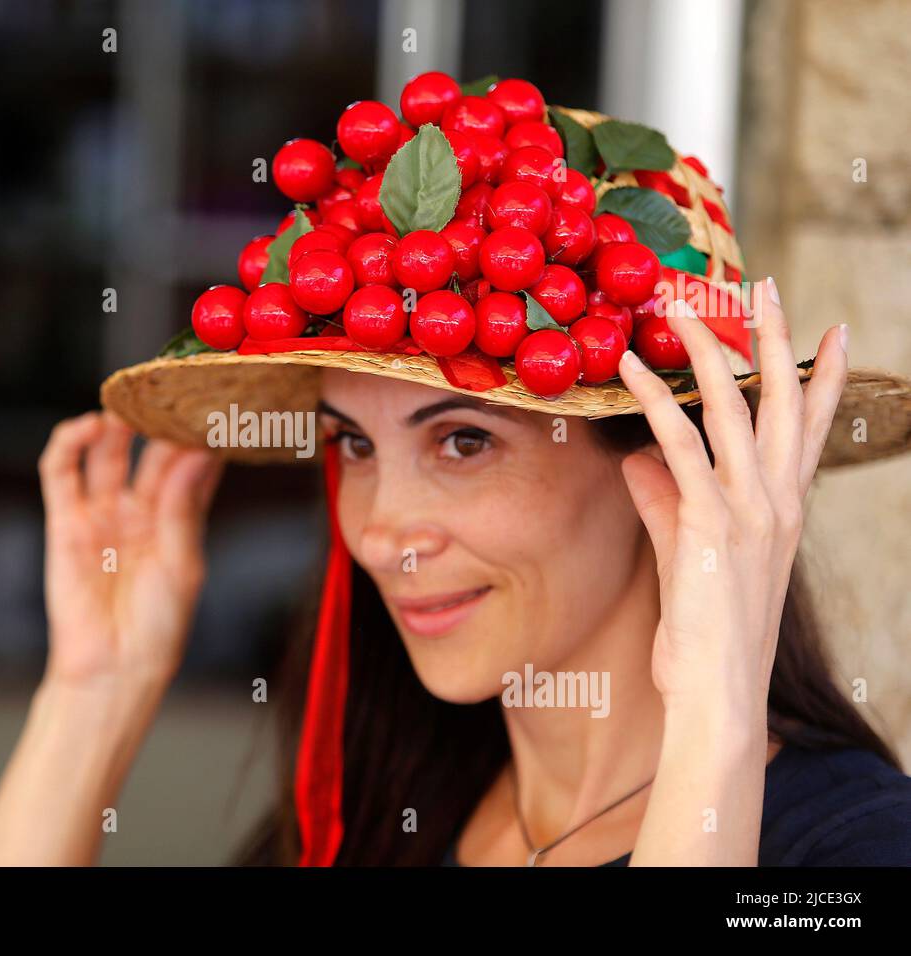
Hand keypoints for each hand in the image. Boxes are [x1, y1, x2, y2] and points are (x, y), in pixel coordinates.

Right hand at [38, 411, 223, 688]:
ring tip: (129, 403)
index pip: (193, 464)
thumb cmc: (157, 627)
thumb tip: (197, 454)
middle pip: (151, 450)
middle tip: (171, 388)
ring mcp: (102, 512)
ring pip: (107, 452)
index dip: (202, 434)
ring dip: (115, 424)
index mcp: (179, 519)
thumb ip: (184, 508)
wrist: (112, 669)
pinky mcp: (65, 521)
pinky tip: (86, 426)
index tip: (217, 403)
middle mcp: (142, 510)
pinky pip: (61, 473)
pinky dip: (68, 443)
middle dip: (161, 420)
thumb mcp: (182, 565)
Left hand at [616, 281, 847, 714]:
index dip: (822, 376)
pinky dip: (653, 400)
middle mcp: (777, 501)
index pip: (810, 427)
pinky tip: (630, 363)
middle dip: (773, 337)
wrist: (715, 691)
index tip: (830, 330)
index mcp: (783, 508)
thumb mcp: (686, 552)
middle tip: (764, 284)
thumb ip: (663, 500)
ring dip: (706, 347)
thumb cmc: (703, 630)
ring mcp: (748, 510)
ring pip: (733, 408)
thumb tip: (636, 458)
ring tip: (682, 300)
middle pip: (782, 400)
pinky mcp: (709, 524)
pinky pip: (680, 446)